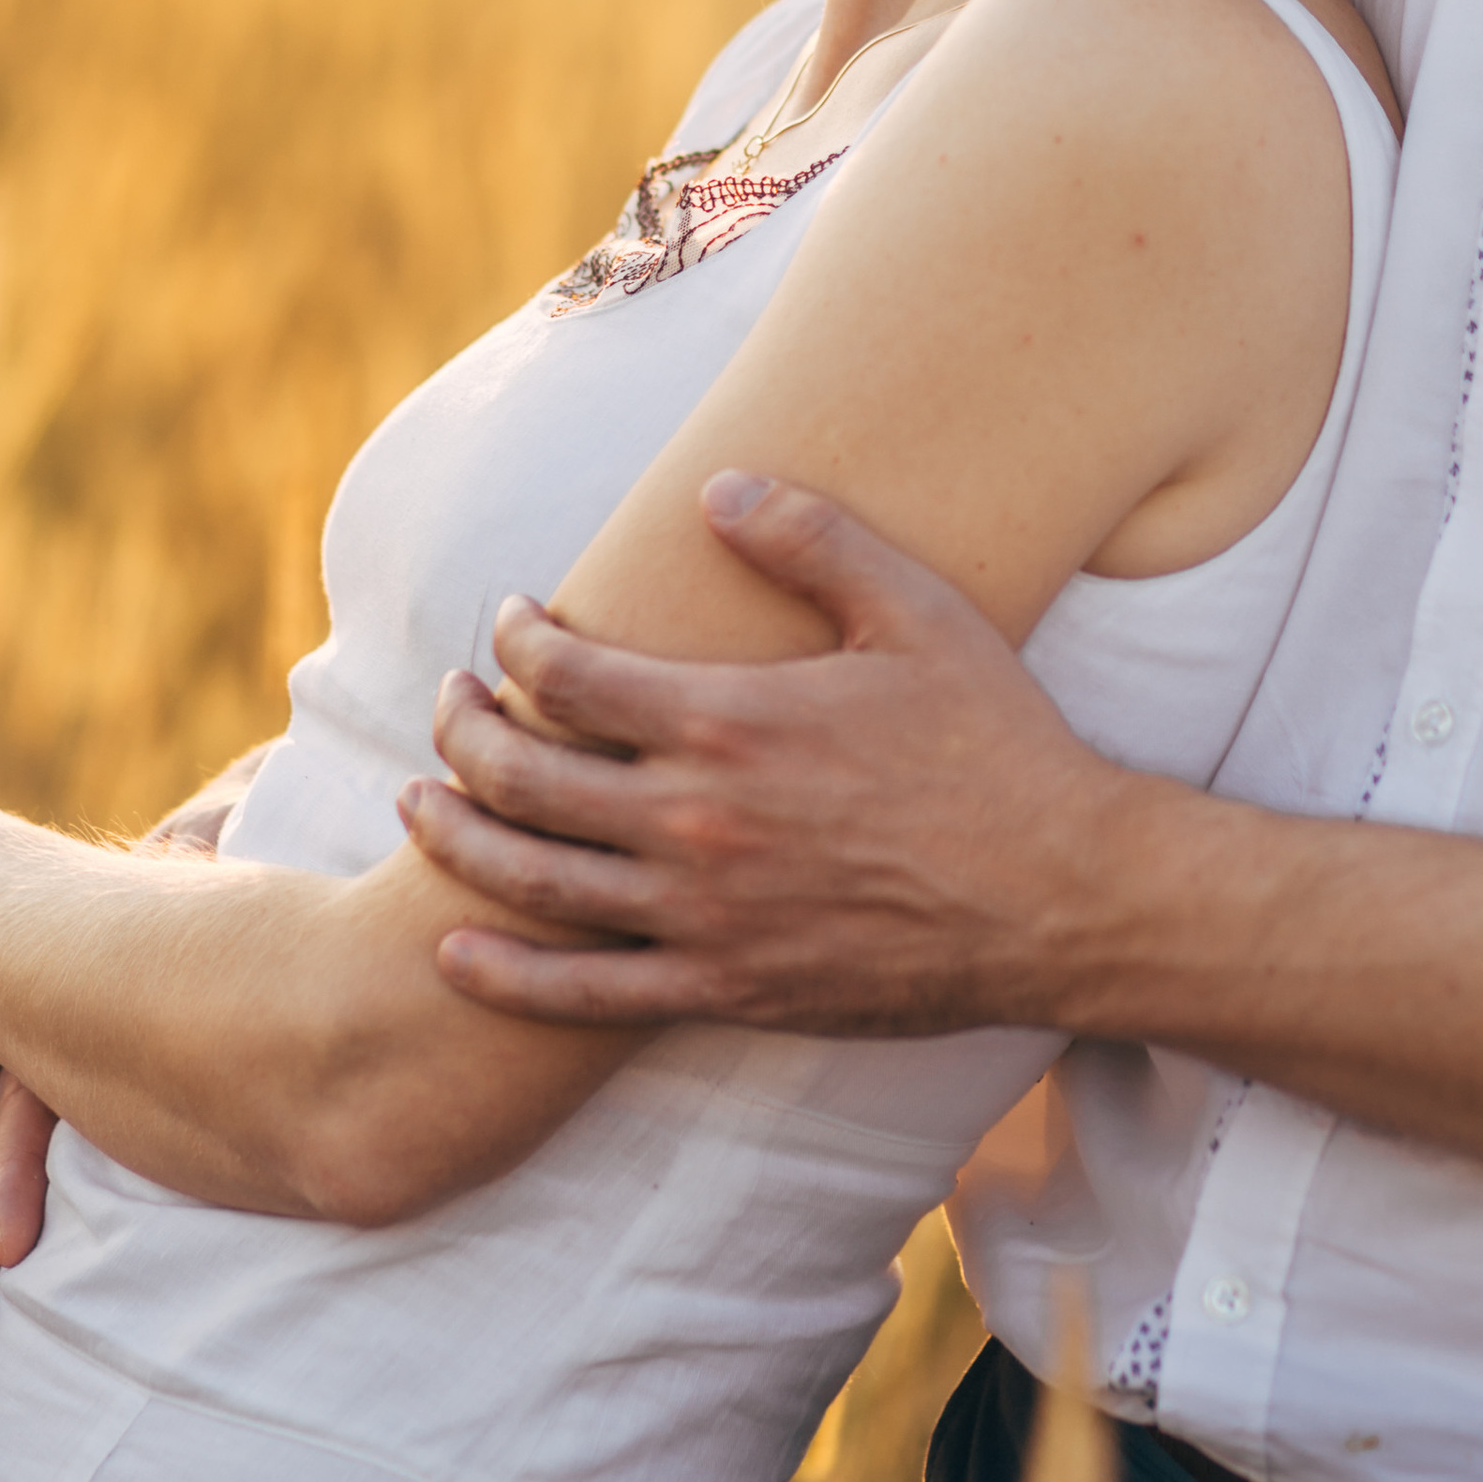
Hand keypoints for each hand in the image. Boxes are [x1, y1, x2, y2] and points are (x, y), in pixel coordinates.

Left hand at [397, 475, 1147, 1031]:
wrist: (1063, 894)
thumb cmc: (998, 743)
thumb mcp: (918, 612)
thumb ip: (813, 540)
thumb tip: (718, 487)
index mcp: (734, 721)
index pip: (572, 675)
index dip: (522, 641)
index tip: (514, 623)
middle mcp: (699, 822)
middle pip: (527, 777)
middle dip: (466, 732)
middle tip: (450, 705)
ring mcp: (705, 916)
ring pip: (533, 882)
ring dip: (459, 838)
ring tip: (419, 803)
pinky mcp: (726, 989)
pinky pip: (584, 994)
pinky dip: (505, 975)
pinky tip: (454, 951)